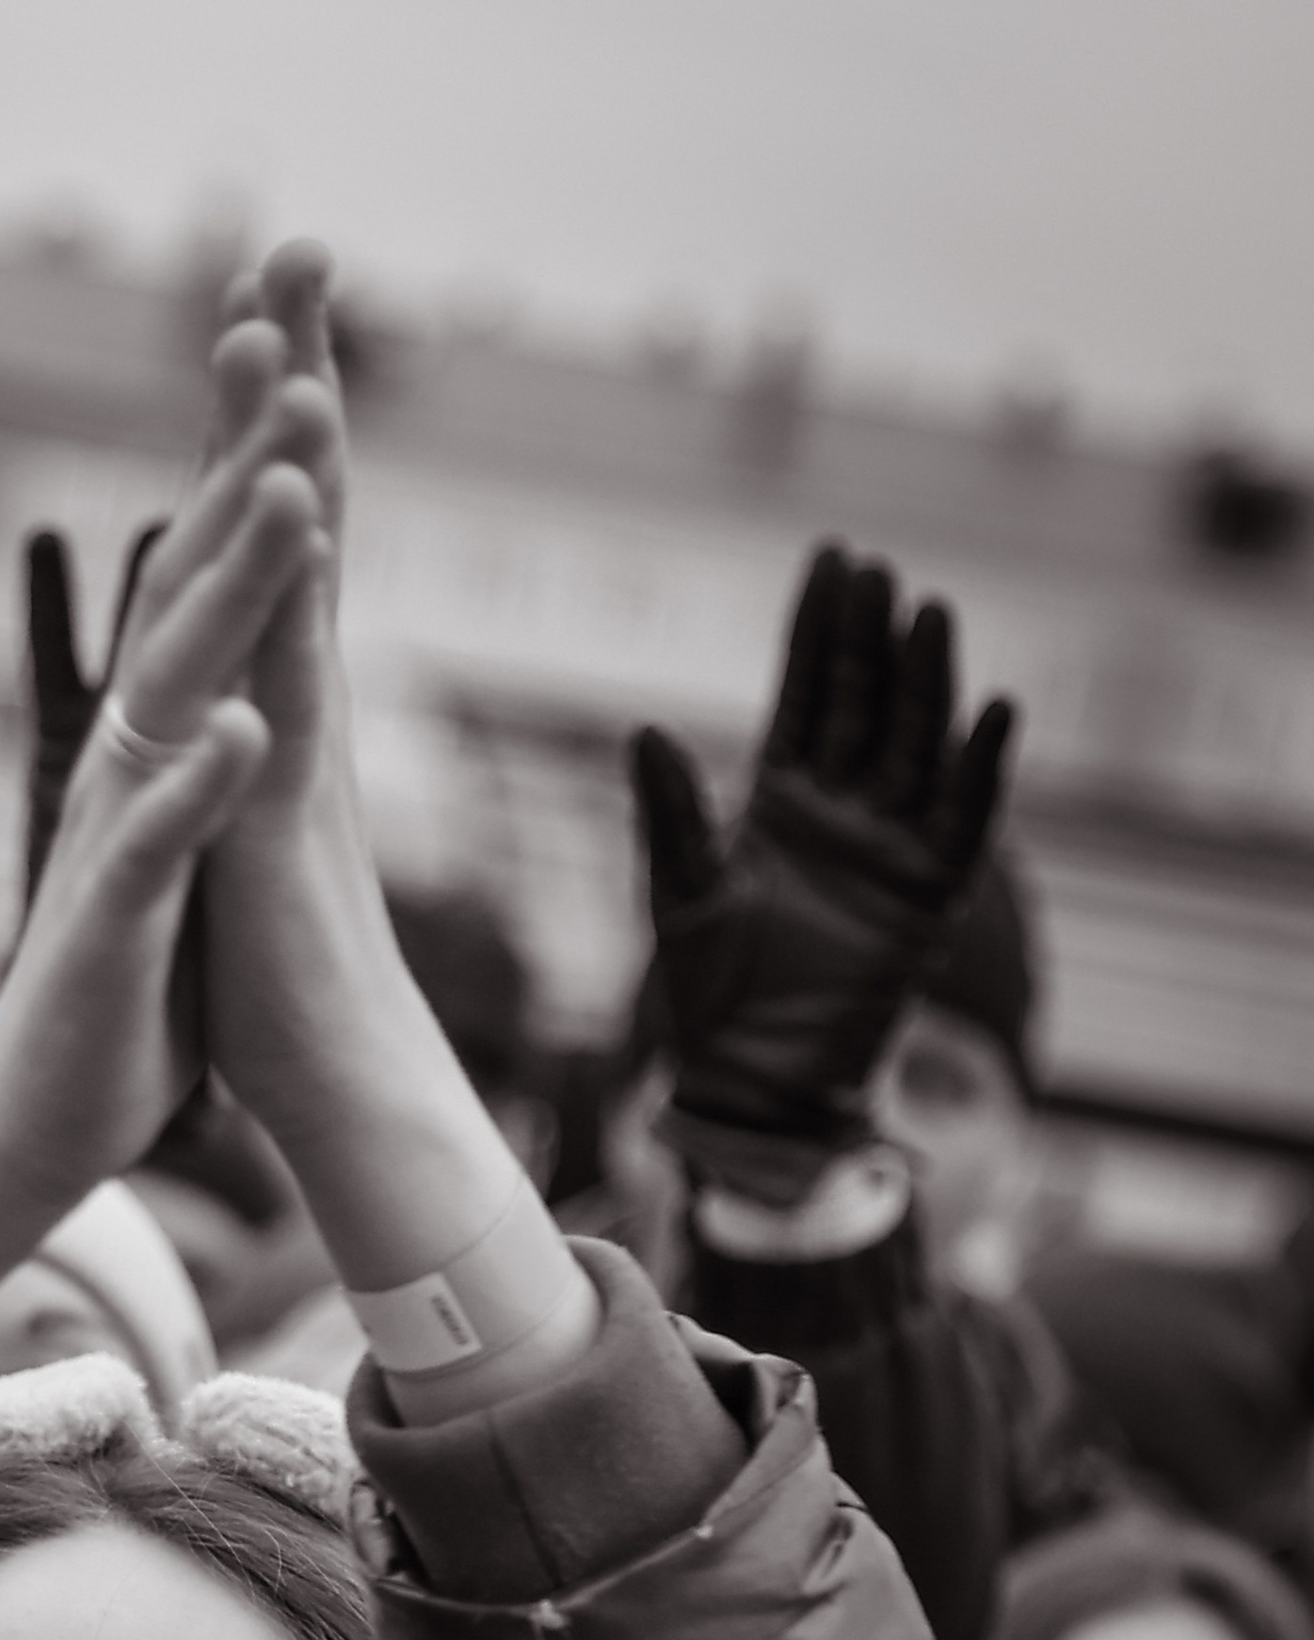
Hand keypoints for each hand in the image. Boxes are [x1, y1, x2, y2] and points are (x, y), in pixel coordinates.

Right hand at [0, 384, 321, 1418]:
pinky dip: (203, 787)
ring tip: (295, 495)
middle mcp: (132, 758)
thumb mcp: (181, 832)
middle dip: (240, 460)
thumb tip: (230, 650)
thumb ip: (201, 740)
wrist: (37, 1114)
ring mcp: (118, 834)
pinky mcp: (115, 925)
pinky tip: (248, 726)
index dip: (249, 450)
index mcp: (162, 734)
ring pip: (179, 690)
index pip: (210, 570)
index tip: (294, 329)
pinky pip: (158, 846)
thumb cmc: (126, 976)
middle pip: (190, 585)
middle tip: (287, 333)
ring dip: (234, 591)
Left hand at [188, 250, 596, 1398]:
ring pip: (301, 578)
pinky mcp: (279, 814)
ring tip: (293, 351)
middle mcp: (298, 697)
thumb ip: (239, 744)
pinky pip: (285, 689)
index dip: (258, 413)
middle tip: (296, 245)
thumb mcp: (238, 822)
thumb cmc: (280, 969)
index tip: (253, 296)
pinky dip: (286, 605)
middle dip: (292, 375)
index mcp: (275, 694)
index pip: (268, 526)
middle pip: (298, 506)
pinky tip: (291, 526)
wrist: (334, 1082)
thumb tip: (239, 684)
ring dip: (294, 464)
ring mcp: (296, 748)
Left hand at [636, 545, 1014, 1204]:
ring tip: (930, 614)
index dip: (816, 632)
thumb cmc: (709, 995)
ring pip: (915, 747)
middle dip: (870, 641)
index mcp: (777, 805)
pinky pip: (965, 822)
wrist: (752, 1079)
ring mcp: (888, 852)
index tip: (829, 560)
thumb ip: (673, 814)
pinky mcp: (927, 898)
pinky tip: (994, 711)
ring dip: (925, 684)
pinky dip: (981, 769)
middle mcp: (840, 816)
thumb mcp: (682, 895)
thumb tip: (644, 729)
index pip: (804, 697)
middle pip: (864, 708)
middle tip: (876, 572)